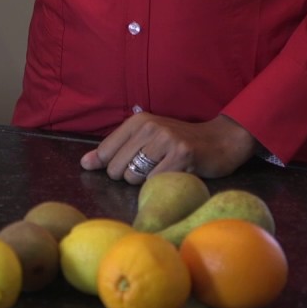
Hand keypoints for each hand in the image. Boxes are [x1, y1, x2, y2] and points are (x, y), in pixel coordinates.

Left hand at [80, 113, 257, 183]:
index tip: (132, 164)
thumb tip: (84, 163)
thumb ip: (114, 150)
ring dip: (146, 182)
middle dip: (130, 176)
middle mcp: (150, 127)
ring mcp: (166, 140)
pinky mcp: (182, 156)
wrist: (222, 140)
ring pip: (134, 177)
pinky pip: (155, 183)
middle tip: (152, 168)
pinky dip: (161, 186)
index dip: (113, 166)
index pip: (105, 153)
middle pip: (117, 169)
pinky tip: (175, 174)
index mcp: (137, 121)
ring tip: (164, 170)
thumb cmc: (179, 142)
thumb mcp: (145, 139)